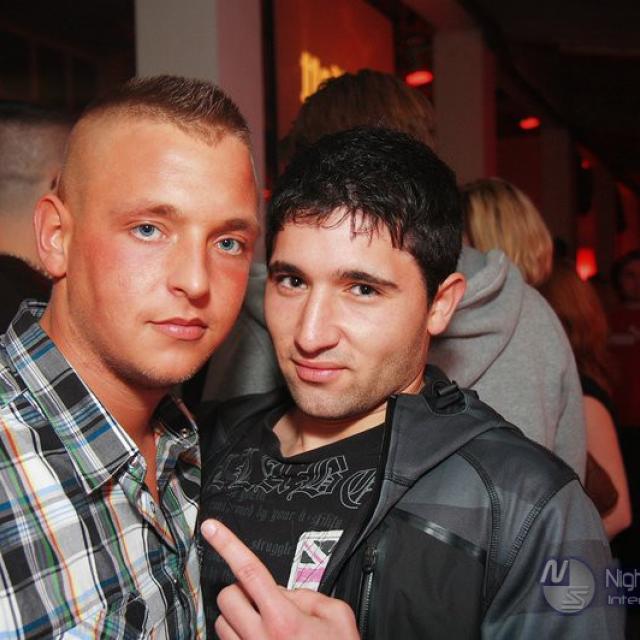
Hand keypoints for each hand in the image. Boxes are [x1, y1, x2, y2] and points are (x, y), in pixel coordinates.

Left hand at [200, 519, 359, 639]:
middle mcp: (260, 638)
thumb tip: (285, 591)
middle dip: (242, 591)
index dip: (227, 544)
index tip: (211, 527)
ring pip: (222, 621)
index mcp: (283, 618)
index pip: (249, 570)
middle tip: (265, 599)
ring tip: (265, 626)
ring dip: (239, 616)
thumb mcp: (338, 617)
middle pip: (228, 595)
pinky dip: (239, 637)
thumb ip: (310, 594)